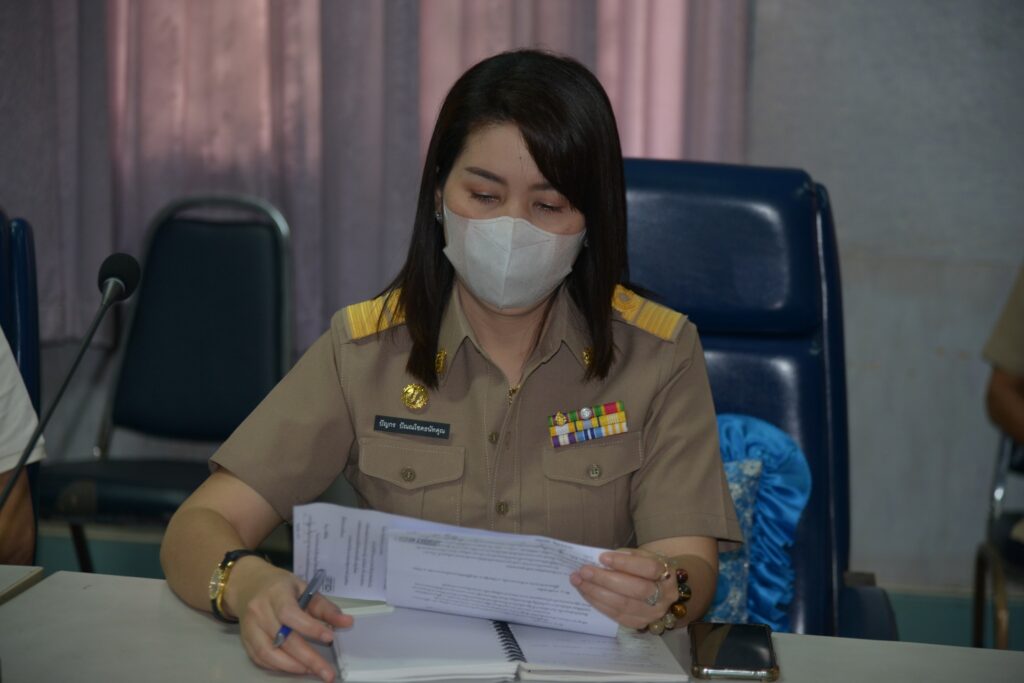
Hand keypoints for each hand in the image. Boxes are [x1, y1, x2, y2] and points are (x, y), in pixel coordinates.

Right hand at [228, 558, 352, 681]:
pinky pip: (260, 659)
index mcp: (276, 593)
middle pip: (282, 638)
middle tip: (327, 672)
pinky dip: (278, 666)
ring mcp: (249, 627)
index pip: (290, 613)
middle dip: (307, 658)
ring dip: (292, 666)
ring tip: (312, 671)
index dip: (309, 627)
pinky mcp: (245, 640)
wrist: (249, 585)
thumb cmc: (281, 586)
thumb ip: (325, 607)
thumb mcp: (305, 588)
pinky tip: (295, 668)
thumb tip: (347, 622)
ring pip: (268, 653)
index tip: (329, 638)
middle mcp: (259, 610)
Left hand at [570, 548, 675, 629]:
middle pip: (635, 589)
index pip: (648, 568)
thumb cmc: (645, 569)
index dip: (625, 563)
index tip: (602, 558)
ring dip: (596, 593)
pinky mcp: (639, 624)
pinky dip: (599, 604)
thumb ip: (626, 557)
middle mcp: (664, 597)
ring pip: (623, 605)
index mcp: (667, 574)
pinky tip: (586, 593)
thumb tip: (602, 561)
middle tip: (584, 571)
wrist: (658, 589)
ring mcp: (652, 613)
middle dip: (605, 580)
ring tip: (579, 582)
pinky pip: (616, 615)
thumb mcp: (642, 556)